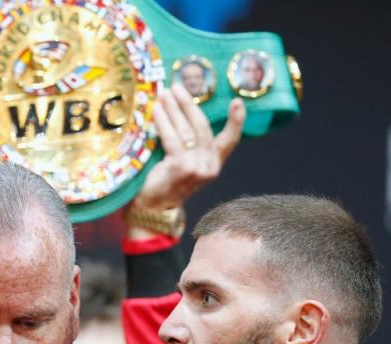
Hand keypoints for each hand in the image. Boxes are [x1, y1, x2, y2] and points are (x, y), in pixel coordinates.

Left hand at [131, 84, 244, 213]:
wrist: (153, 208)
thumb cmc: (165, 183)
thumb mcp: (184, 165)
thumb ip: (190, 146)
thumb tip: (179, 112)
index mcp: (214, 165)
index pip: (230, 141)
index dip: (236, 121)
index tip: (238, 102)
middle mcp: (209, 167)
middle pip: (202, 128)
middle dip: (189, 104)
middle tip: (177, 87)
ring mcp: (197, 168)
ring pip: (186, 131)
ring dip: (173, 109)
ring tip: (164, 94)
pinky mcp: (181, 168)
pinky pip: (172, 139)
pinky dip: (163, 122)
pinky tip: (156, 111)